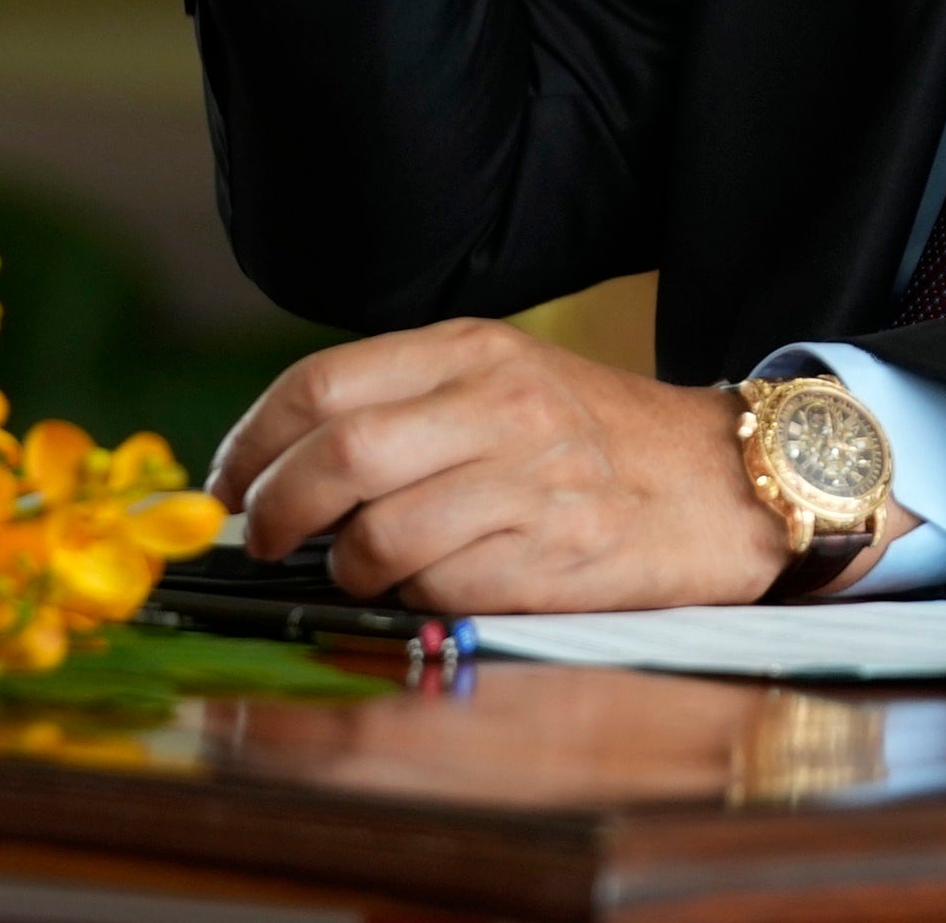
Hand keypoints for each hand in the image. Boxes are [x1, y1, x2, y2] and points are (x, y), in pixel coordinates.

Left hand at [208, 320, 807, 614]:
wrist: (718, 480)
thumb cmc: (590, 436)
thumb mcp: (503, 377)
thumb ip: (403, 400)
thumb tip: (272, 461)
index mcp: (473, 348)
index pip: (321, 384)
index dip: (251, 442)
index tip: (227, 484)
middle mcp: (500, 403)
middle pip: (338, 458)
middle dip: (274, 512)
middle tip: (261, 538)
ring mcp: (531, 479)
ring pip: (379, 535)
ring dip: (344, 565)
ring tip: (356, 566)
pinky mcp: (554, 553)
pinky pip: (438, 588)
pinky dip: (412, 597)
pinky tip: (430, 581)